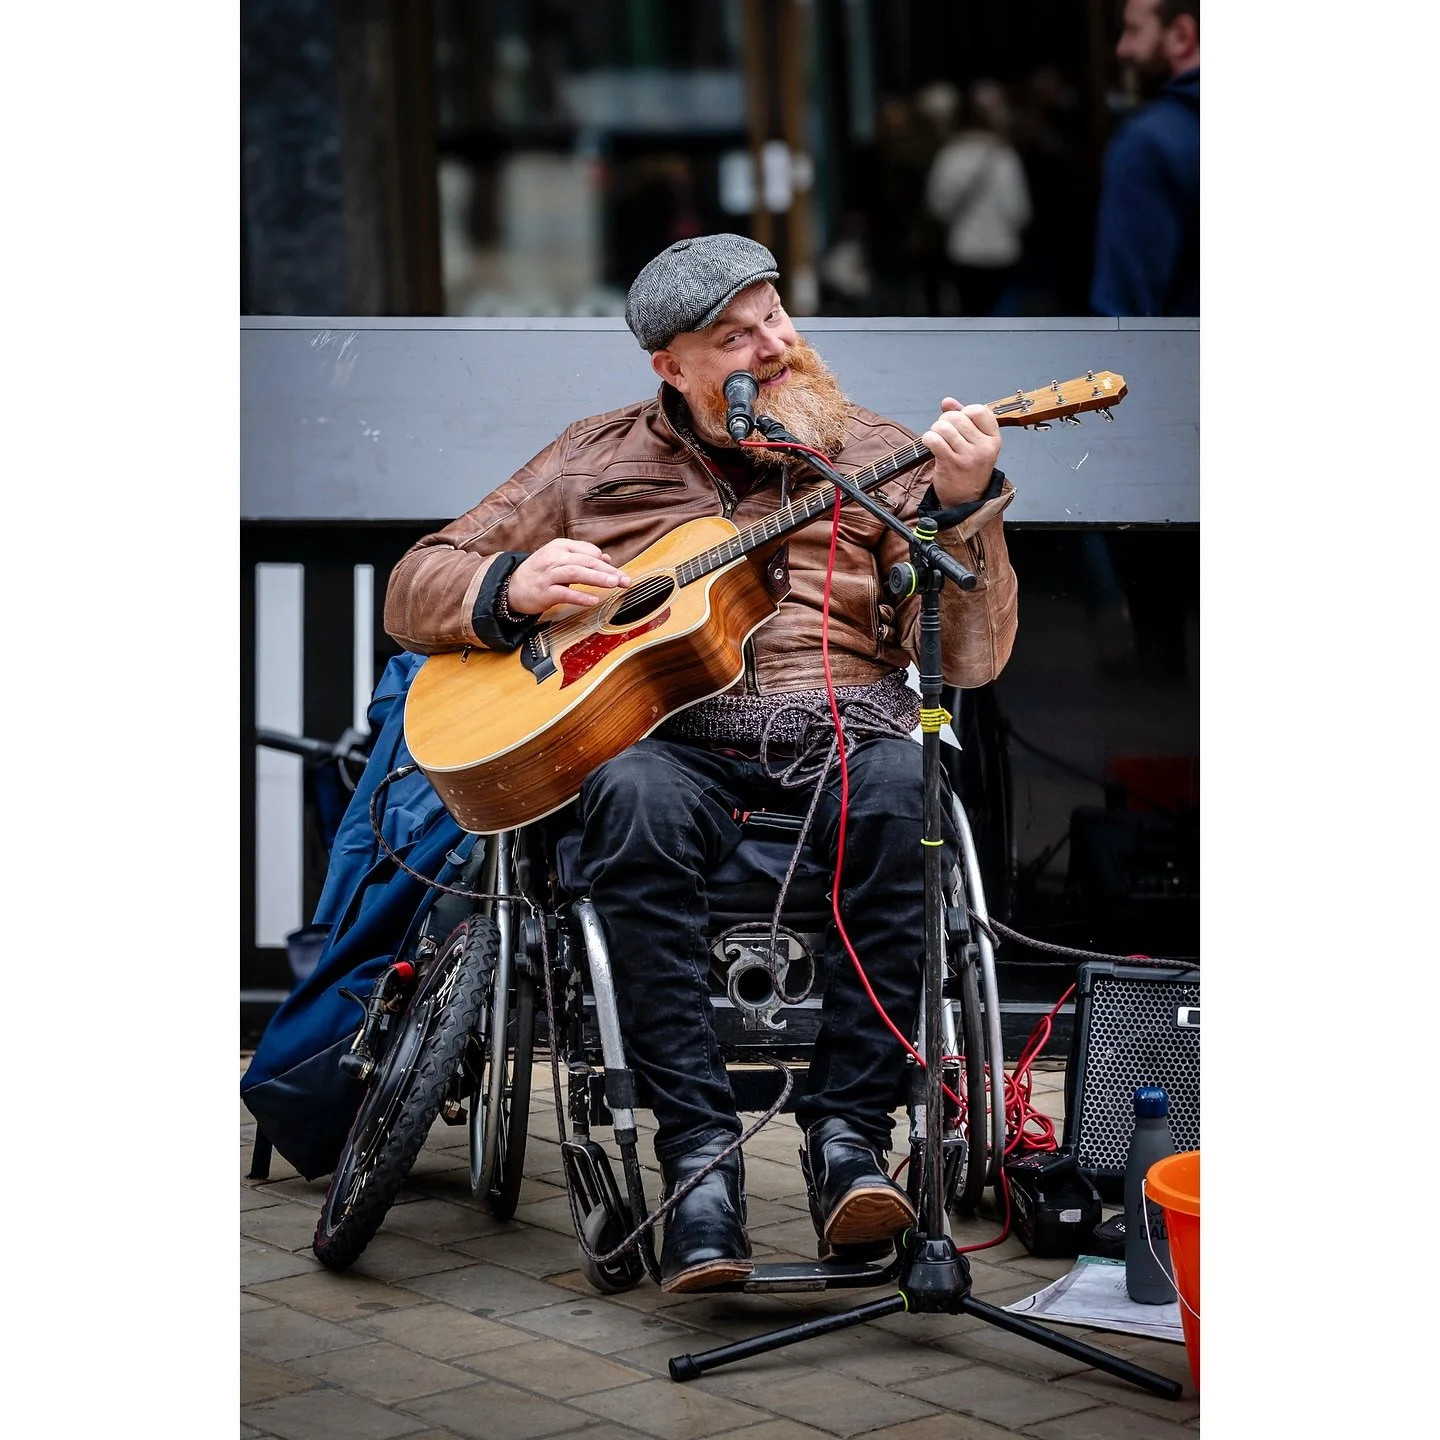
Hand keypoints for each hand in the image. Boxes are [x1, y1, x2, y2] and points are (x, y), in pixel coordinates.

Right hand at [506, 539, 630, 614]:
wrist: (511, 587)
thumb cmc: (540, 573)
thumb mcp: (560, 559)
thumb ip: (582, 558)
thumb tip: (607, 559)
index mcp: (560, 546)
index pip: (588, 551)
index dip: (605, 562)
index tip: (618, 572)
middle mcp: (554, 558)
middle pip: (586, 561)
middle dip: (608, 571)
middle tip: (625, 580)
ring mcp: (548, 575)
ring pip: (576, 573)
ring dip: (597, 578)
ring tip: (614, 584)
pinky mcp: (544, 592)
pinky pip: (565, 593)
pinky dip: (580, 596)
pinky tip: (594, 600)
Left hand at [921, 398, 1001, 507]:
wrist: (966, 500)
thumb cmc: (970, 469)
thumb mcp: (975, 443)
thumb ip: (963, 419)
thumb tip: (947, 401)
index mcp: (993, 439)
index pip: (979, 410)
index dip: (964, 411)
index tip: (959, 422)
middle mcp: (983, 447)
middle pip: (958, 417)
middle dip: (945, 420)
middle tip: (943, 431)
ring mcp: (968, 456)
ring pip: (944, 427)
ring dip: (935, 429)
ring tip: (937, 438)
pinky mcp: (951, 463)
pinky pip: (934, 439)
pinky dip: (928, 438)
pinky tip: (930, 444)